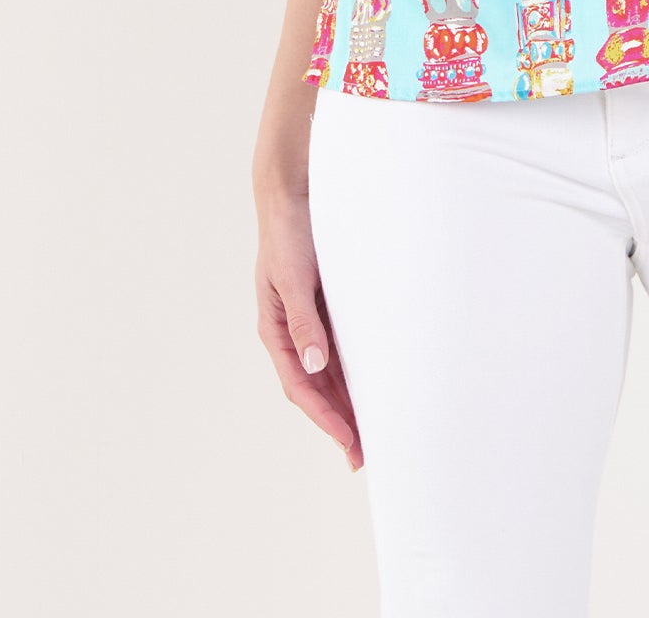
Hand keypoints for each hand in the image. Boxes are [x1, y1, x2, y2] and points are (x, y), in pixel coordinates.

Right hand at [254, 188, 363, 470]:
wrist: (293, 193)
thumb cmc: (288, 234)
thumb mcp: (292, 279)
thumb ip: (303, 322)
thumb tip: (314, 366)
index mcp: (276, 330)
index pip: (301, 386)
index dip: (324, 417)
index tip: (348, 442)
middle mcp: (293, 331)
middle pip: (316, 387)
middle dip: (338, 420)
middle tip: (364, 454)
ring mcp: (309, 319)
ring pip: (330, 372)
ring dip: (347, 400)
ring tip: (371, 431)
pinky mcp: (326, 304)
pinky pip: (341, 347)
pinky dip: (353, 370)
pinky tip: (372, 384)